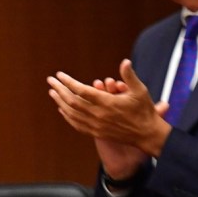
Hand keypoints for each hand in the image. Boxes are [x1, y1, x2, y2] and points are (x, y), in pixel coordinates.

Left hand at [47, 59, 170, 164]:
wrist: (147, 134)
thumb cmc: (144, 110)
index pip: (81, 91)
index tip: (60, 75)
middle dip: (59, 90)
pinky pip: (77, 124)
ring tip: (52, 92)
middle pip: (72, 101)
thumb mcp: (140, 90)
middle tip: (50, 80)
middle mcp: (99, 115)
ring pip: (72, 113)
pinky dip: (67, 116)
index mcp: (107, 103)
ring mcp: (96, 125)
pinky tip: (62, 109)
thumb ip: (130, 76)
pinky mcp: (96, 133)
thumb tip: (125, 61)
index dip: (69, 82)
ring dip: (60, 102)